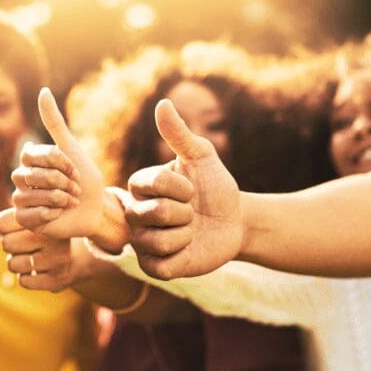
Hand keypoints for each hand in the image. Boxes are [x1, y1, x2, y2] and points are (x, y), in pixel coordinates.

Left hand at [0, 207, 72, 291]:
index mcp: (44, 217)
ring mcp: (57, 259)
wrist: (76, 259)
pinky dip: (26, 277)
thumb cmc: (43, 236)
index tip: (17, 229)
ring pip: (13, 264)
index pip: (2, 224)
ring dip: (17, 263)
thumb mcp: (31, 221)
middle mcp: (53, 236)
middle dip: (11, 246)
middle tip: (25, 245)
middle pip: (6, 243)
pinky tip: (38, 271)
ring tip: (32, 258)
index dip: (5, 229)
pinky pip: (24, 281)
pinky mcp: (56, 280)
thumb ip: (11, 218)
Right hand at [12, 88, 124, 248]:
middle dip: (62, 182)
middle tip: (74, 189)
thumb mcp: (72, 149)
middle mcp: (22, 177)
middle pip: (34, 175)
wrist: (96, 210)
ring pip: (31, 195)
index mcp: (30, 159)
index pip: (35, 154)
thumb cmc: (86, 180)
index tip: (75, 169)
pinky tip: (59, 215)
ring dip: (59, 199)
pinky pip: (29, 214)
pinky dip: (50, 214)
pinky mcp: (24, 218)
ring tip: (70, 202)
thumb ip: (54, 123)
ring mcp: (21, 198)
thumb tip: (42, 91)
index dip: (59, 162)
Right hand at [125, 100, 242, 278]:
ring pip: (157, 241)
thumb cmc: (215, 187)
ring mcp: (142, 242)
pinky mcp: (153, 267)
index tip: (192, 188)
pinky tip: (187, 250)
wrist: (235, 222)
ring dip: (185, 236)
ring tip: (190, 232)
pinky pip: (160, 266)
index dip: (181, 187)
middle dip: (185, 212)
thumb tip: (162, 103)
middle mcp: (135, 213)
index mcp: (141, 186)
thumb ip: (179, 134)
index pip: (152, 184)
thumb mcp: (202, 157)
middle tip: (191, 212)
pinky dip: (181, 258)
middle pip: (155, 213)